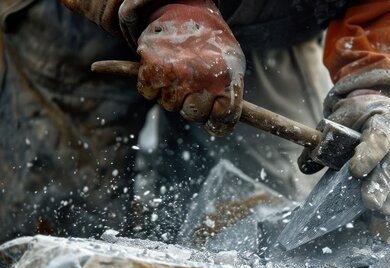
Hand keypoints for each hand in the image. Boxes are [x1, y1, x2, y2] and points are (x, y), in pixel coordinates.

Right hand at [136, 1, 244, 135]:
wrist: (185, 8)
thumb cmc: (211, 43)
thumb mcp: (232, 65)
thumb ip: (230, 97)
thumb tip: (220, 127)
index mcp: (227, 79)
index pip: (223, 120)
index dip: (217, 122)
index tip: (213, 116)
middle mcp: (202, 78)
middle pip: (193, 115)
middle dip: (192, 105)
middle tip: (194, 84)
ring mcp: (176, 75)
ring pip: (169, 106)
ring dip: (172, 93)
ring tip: (179, 69)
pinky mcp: (152, 69)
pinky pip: (148, 94)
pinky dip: (151, 84)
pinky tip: (162, 67)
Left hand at [300, 92, 389, 214]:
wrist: (382, 108)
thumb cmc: (358, 117)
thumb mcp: (339, 120)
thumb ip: (322, 141)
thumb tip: (305, 166)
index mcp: (385, 118)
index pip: (380, 135)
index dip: (370, 154)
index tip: (355, 171)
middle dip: (381, 183)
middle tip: (369, 202)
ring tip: (378, 211)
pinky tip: (385, 212)